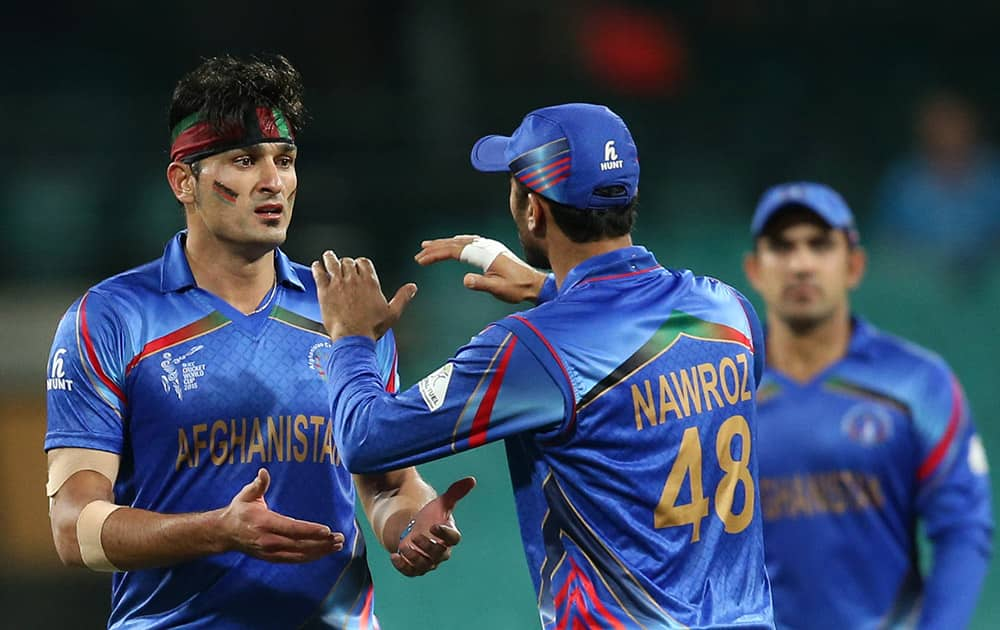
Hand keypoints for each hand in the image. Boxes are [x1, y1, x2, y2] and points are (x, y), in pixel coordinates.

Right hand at [219, 468, 343, 562]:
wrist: (225, 533)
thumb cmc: (239, 510)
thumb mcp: (246, 495)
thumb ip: (258, 485)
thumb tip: (263, 472)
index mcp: (264, 523)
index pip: (291, 529)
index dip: (310, 530)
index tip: (327, 530)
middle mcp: (269, 541)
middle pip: (300, 544)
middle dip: (322, 543)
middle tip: (340, 538)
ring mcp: (271, 552)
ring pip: (300, 555)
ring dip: (320, 551)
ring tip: (338, 546)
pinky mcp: (273, 558)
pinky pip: (295, 559)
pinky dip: (311, 557)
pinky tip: (324, 553)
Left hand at [312, 251, 417, 340]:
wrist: (353, 338)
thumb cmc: (371, 327)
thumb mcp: (392, 313)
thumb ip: (402, 297)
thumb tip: (412, 288)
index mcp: (370, 282)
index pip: (364, 262)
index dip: (360, 262)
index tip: (357, 266)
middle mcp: (353, 280)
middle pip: (348, 261)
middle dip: (346, 262)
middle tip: (343, 264)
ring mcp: (338, 284)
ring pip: (333, 262)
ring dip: (330, 258)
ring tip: (328, 257)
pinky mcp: (325, 291)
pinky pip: (319, 273)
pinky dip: (317, 267)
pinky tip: (317, 266)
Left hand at [392, 476, 475, 576]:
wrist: (414, 529)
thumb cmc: (431, 517)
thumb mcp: (441, 503)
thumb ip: (455, 493)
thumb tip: (472, 479)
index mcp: (449, 535)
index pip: (453, 538)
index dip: (445, 533)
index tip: (434, 526)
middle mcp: (441, 551)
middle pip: (439, 553)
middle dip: (427, 546)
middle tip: (416, 536)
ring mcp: (428, 561)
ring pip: (424, 565)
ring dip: (414, 557)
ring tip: (405, 545)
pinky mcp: (414, 568)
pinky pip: (410, 572)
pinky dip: (402, 566)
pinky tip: (394, 556)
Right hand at [415, 235, 546, 303]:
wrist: (533, 284)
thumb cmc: (517, 288)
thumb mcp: (498, 289)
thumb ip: (482, 283)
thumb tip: (466, 279)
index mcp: (485, 253)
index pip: (455, 251)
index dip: (437, 254)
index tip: (422, 260)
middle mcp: (486, 246)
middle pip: (455, 243)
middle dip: (436, 248)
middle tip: (419, 253)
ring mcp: (488, 247)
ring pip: (461, 241)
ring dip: (444, 244)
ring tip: (428, 246)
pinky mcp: (491, 251)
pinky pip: (468, 243)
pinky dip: (455, 243)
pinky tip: (452, 245)